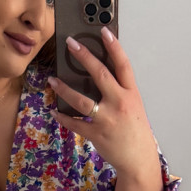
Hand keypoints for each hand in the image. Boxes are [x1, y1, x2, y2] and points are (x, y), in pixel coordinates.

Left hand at [47, 28, 160, 182]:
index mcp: (131, 94)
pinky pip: (75, 123)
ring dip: (64, 89)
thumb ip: (118, 90)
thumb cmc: (134, 130)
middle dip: (84, 57)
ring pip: (82, 100)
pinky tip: (55, 111)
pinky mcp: (97, 134)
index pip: (123, 65)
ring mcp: (108, 119)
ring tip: (52, 80)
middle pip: (101, 74)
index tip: (103, 31)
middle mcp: (120, 103)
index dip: (114, 46)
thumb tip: (98, 74)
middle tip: (70, 43)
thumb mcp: (132, 105)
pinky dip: (63, 117)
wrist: (139, 158)